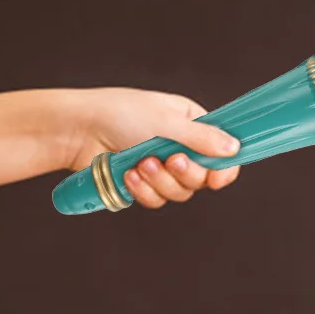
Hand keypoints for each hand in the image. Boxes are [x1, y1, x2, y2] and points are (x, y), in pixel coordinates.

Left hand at [65, 87, 240, 207]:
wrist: (80, 130)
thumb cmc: (122, 114)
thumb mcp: (167, 121)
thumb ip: (201, 138)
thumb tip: (234, 148)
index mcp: (192, 125)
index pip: (222, 153)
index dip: (224, 170)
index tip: (216, 179)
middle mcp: (180, 147)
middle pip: (201, 178)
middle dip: (185, 173)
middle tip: (170, 160)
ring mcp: (160, 168)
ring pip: (178, 193)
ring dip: (160, 181)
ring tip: (141, 164)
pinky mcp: (142, 185)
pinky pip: (155, 200)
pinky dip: (143, 191)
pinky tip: (129, 175)